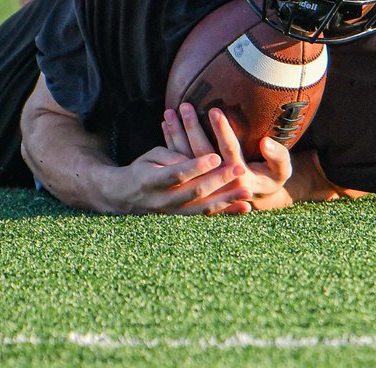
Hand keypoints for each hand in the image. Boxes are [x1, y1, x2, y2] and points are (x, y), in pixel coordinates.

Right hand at [107, 146, 256, 215]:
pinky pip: (208, 217)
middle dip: (219, 180)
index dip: (197, 166)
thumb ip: (171, 156)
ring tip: (247, 192)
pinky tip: (245, 208)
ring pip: (204, 208)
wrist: (127, 197)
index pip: (178, 174)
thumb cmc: (142, 169)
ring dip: (228, 199)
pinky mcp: (185, 219)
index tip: (216, 156)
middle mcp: (164, 200)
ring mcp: (175, 213)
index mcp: (152, 181)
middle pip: (195, 191)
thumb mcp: (150, 157)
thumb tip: (193, 159)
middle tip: (239, 169)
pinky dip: (227, 213)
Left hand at [161, 103, 293, 213]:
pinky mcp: (194, 178)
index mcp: (240, 179)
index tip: (215, 110)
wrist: (253, 197)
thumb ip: (278, 157)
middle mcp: (219, 182)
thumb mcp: (281, 171)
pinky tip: (165, 124)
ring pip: (186, 157)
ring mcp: (204, 181)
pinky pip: (178, 160)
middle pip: (201, 153)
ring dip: (176, 134)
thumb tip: (266, 142)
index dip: (222, 131)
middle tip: (185, 105)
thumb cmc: (270, 178)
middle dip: (192, 128)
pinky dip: (171, 141)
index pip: (229, 152)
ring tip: (170, 111)